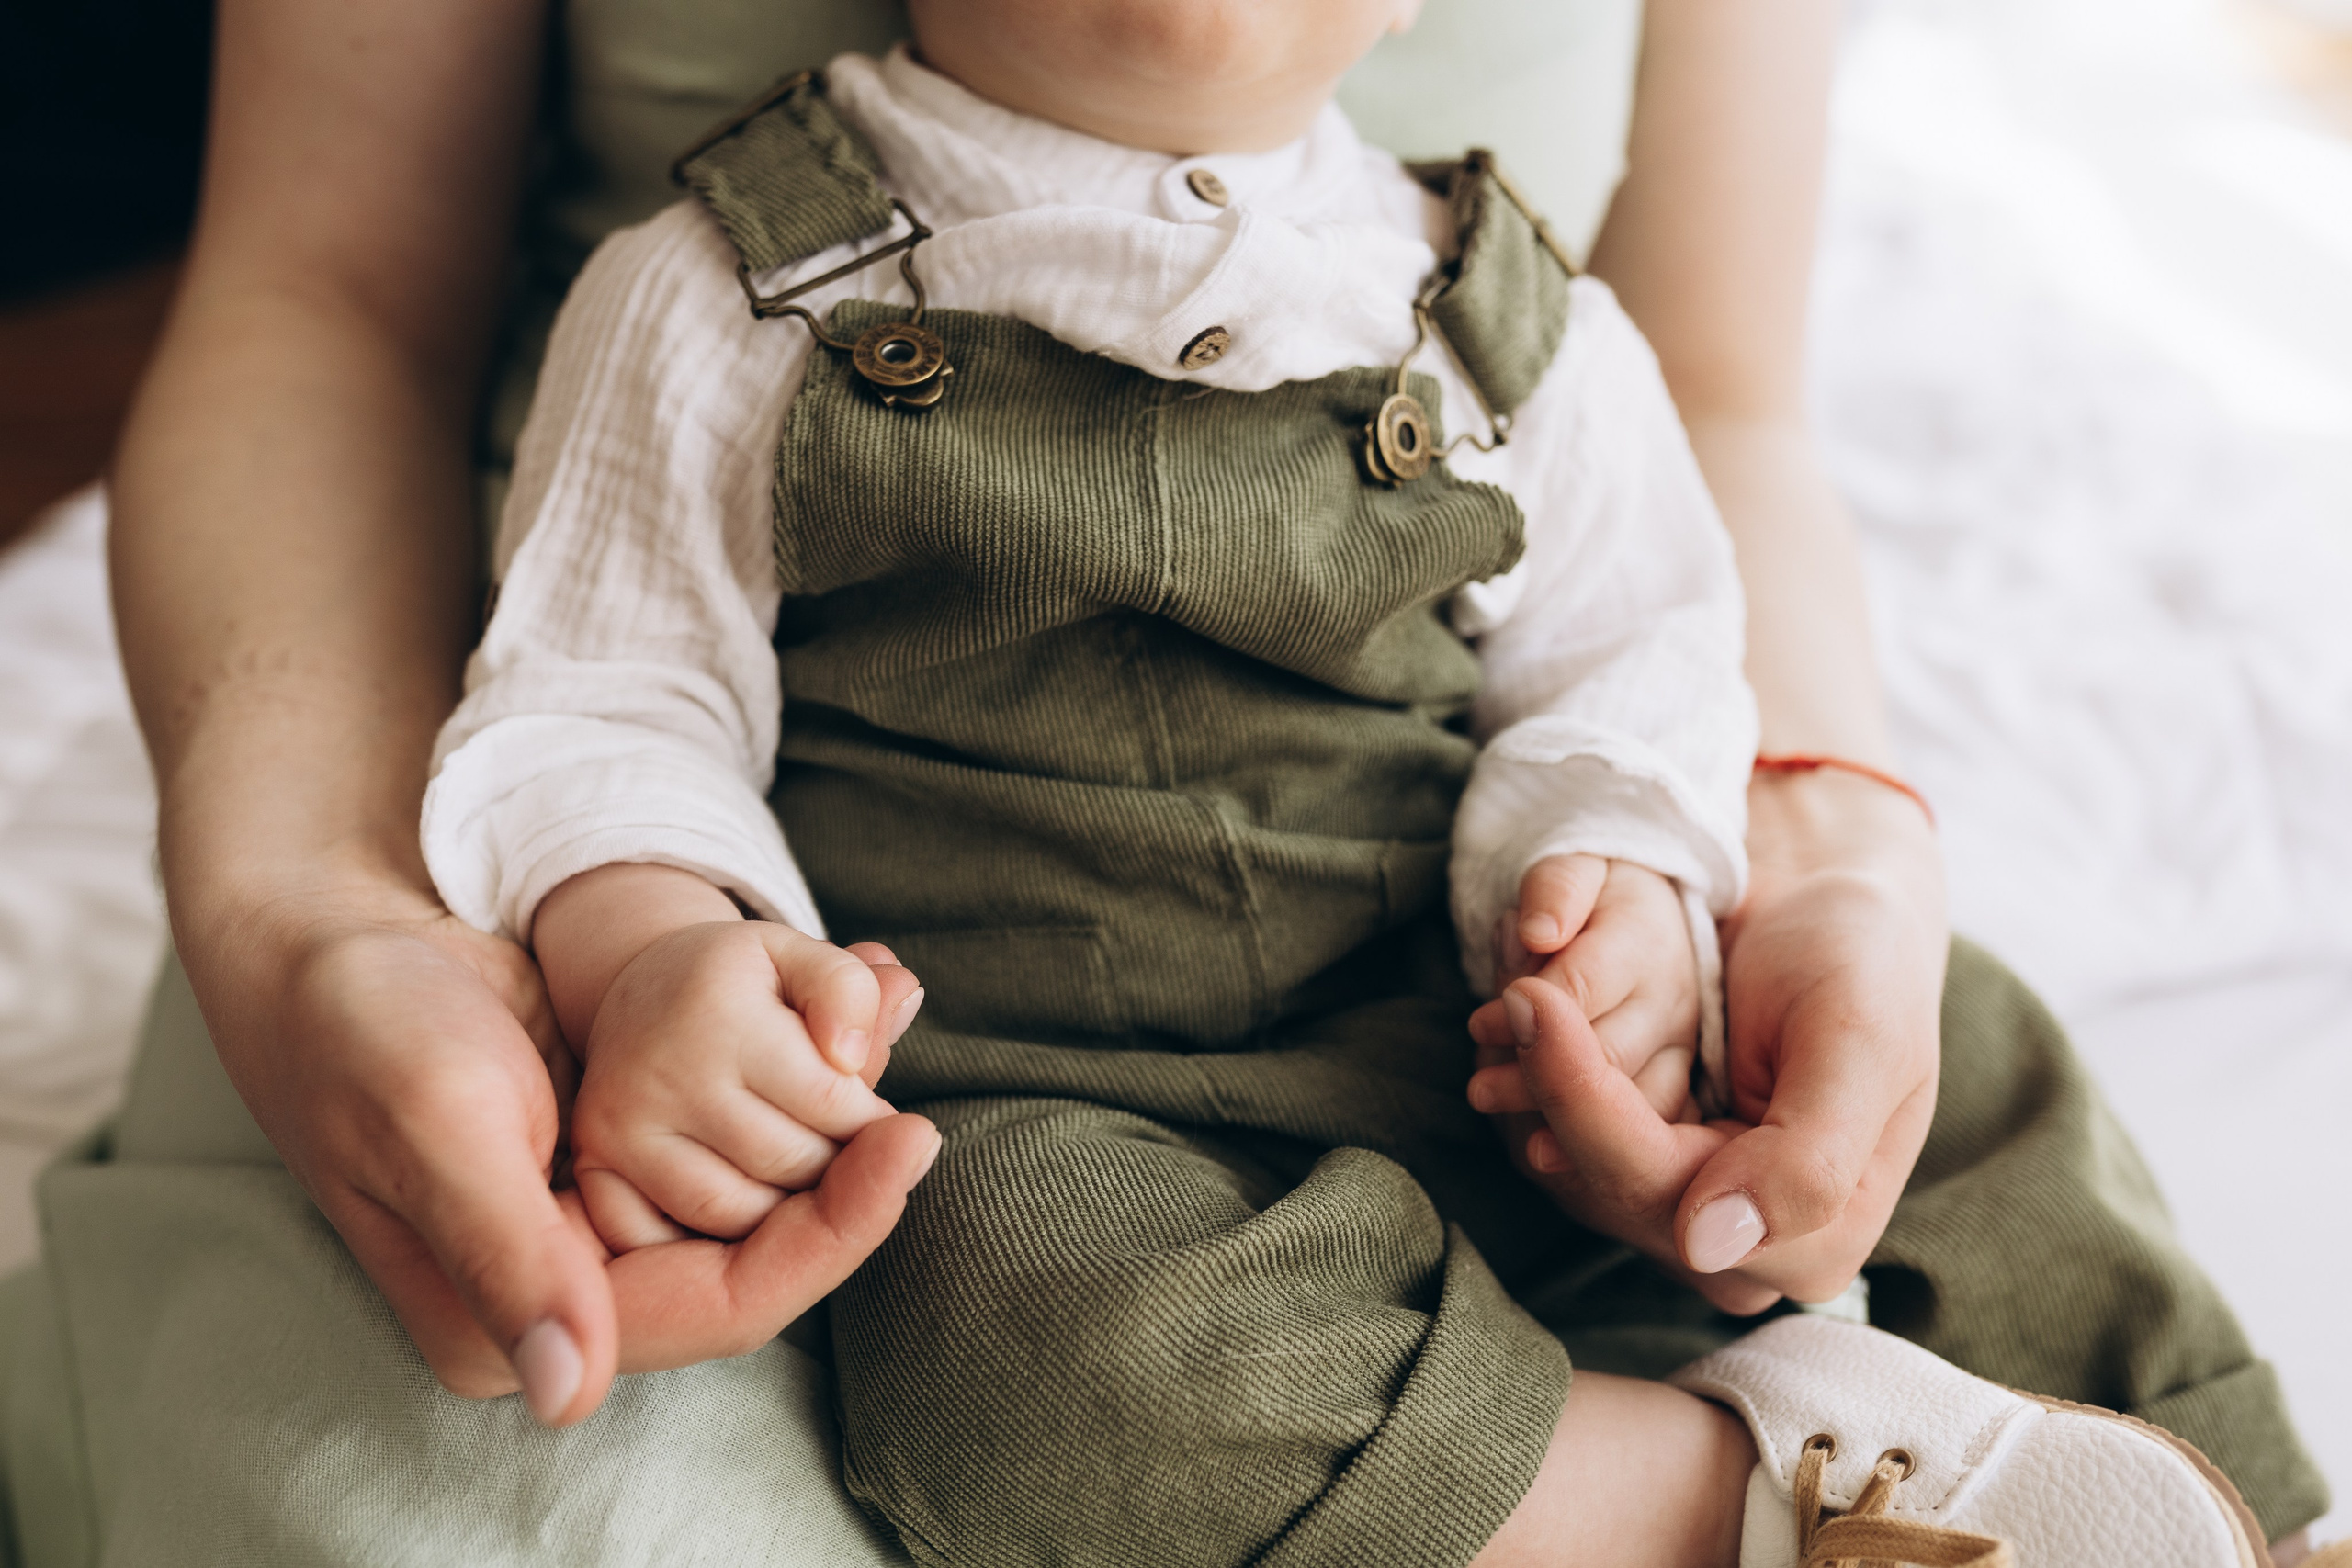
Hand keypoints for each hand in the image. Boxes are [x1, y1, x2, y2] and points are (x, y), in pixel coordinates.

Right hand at [197, 873, 937, 1427]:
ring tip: (901, 1065)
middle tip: (921, 1111)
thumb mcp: (438, 1124)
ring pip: (751, 1211)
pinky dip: (788, 1105)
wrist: (328, 941)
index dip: (832, 1238)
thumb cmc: (363, 1028)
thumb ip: (510, 1254)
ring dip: (828, 1145)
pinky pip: (729, 1154)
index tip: (912, 1147)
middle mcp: (564, 1295)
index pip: (723, 1307)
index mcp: (514, 1323)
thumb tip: (568, 1393)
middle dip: (845, 1192)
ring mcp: (591, 1231)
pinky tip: (847, 1054)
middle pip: (754, 1268)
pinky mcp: (609, 1166)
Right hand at [567, 919, 917, 1252]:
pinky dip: (721, 1236)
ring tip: (798, 1172)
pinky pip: (675, 1238)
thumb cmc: (742, 983)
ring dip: (787, 1207)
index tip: (881, 1121)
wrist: (638, 991)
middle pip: (791, 1162)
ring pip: (739, 1212)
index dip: (874, 1121)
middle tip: (840, 1148)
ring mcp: (620, 1125)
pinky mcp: (595, 1163)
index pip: (832, 1101)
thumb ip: (851, 986)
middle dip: (835, 1164)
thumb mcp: (798, 959)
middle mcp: (660, 1072)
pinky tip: (744, 1203)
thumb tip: (882, 1020)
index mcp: (720, 1012)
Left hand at [1464, 771, 1945, 1313]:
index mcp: (1817, 1241)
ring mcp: (1689, 1219)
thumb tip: (1706, 1249)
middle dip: (1553, 1087)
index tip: (1535, 1001)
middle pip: (1608, 1191)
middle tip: (1520, 989)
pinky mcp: (1646, 1175)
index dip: (1585, 1102)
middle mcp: (1746, 1254)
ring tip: (1524, 995)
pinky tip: (1536, 1022)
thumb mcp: (1860, 1043)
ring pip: (1573, 1176)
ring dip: (1535, 1087)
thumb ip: (1808, 1158)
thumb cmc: (1862, 962)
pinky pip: (1566, 1147)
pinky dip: (1545, 1084)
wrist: (1837, 916)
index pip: (1663, 1194)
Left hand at [1468, 855, 1700, 1122]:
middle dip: (1537, 1077)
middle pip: (1607, 1054)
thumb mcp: (1575, 865)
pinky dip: (1592, 1145)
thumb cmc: (1595, 892)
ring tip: (1505, 1116)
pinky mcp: (1679, 1087)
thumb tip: (1537, 933)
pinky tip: (1541, 1144)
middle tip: (1481, 1089)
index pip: (1584, 987)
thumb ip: (1555, 888)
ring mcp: (1681, 1048)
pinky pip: (1642, 1132)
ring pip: (1631, 1105)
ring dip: (1561, 1121)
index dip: (1526, 1010)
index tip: (1479, 1025)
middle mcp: (1674, 1000)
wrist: (1651, 919)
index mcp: (1647, 940)